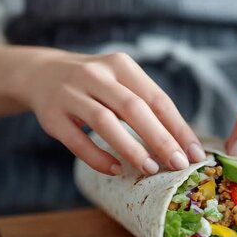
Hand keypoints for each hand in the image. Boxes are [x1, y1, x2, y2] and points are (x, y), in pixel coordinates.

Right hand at [20, 50, 205, 174]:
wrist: (42, 74)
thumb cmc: (97, 85)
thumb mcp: (122, 83)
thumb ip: (148, 106)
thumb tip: (183, 144)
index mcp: (121, 66)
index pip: (157, 98)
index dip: (178, 127)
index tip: (195, 153)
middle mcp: (96, 75)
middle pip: (134, 108)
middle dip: (160, 139)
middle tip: (179, 164)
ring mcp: (71, 94)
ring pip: (105, 121)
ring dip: (131, 147)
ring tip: (150, 169)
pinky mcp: (51, 115)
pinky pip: (77, 140)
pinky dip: (98, 157)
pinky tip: (116, 170)